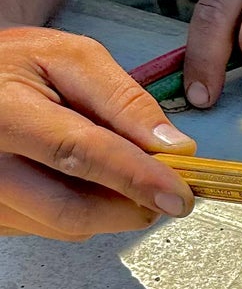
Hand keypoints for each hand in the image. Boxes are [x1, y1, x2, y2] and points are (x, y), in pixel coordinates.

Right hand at [0, 27, 195, 238]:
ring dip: (111, 208)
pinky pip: (51, 229)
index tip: (178, 195)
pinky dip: (85, 210)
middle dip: (133, 206)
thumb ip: (124, 100)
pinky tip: (84, 179)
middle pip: (71, 210)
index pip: (78, 153)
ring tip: (120, 169)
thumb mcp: (71, 59)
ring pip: (66, 228)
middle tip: (167, 189)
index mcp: (4, 112)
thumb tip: (174, 148)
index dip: (135, 177)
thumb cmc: (16, 65)